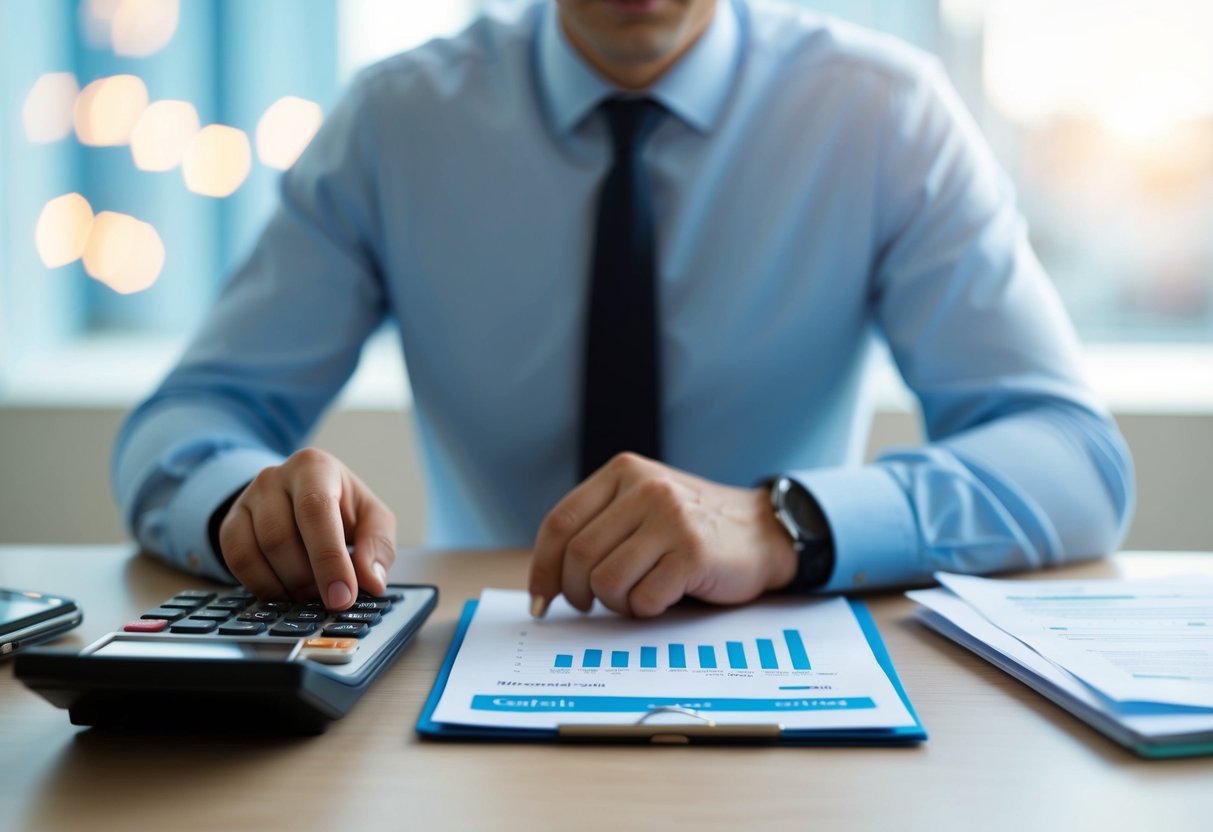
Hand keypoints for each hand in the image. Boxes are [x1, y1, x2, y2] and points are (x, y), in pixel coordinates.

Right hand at [216, 448, 395, 609]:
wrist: (305, 496)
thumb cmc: (344, 508)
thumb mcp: (372, 519)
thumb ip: (378, 547)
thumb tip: (371, 582)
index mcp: (314, 467)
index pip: (316, 511)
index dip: (329, 559)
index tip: (341, 598)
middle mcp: (274, 477)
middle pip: (281, 537)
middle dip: (307, 579)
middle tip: (327, 598)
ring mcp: (247, 499)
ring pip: (256, 552)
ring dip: (286, 585)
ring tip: (310, 593)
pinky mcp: (229, 523)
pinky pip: (236, 561)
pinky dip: (262, 586)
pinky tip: (284, 591)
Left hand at [528, 453, 797, 617]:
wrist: (763, 532)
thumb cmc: (691, 529)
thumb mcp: (642, 506)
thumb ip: (599, 526)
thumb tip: (546, 582)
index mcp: (623, 472)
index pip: (560, 523)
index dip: (542, 567)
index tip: (541, 598)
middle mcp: (645, 488)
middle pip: (578, 556)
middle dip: (577, 593)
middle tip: (592, 605)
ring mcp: (671, 518)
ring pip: (606, 580)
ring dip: (616, 603)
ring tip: (636, 595)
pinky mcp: (693, 552)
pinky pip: (643, 598)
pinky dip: (646, 610)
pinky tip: (663, 597)